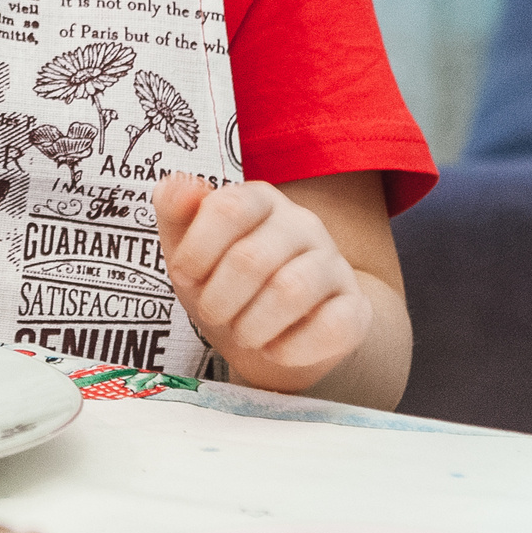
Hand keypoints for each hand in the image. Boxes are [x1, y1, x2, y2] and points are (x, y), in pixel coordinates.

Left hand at [153, 175, 372, 392]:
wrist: (273, 335)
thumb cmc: (224, 283)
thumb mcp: (187, 248)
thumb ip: (175, 211)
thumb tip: (181, 183)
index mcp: (259, 199)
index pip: (228, 208)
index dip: (197, 249)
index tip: (185, 276)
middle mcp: (302, 224)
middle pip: (252, 258)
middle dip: (219, 298)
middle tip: (213, 314)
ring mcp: (334, 264)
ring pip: (291, 291)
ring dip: (252, 325)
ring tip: (243, 334)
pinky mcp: (356, 308)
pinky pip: (332, 327)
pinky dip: (292, 348)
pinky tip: (275, 349)